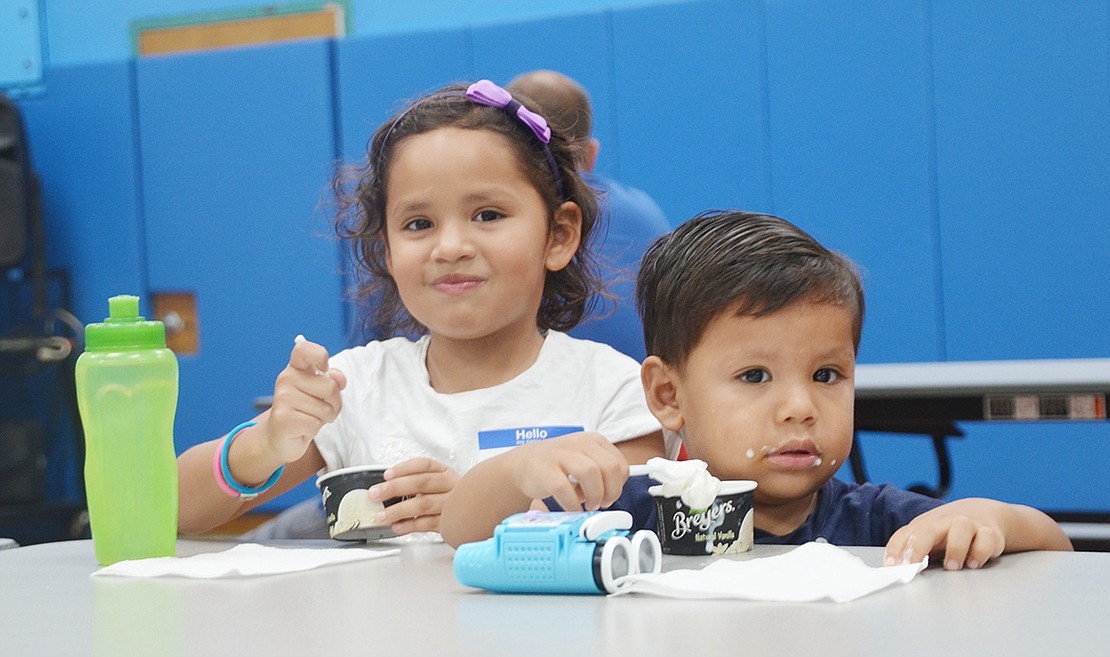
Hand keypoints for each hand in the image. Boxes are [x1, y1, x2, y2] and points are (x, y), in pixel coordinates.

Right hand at [260, 338, 347, 464]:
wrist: (280, 437)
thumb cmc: (304, 411)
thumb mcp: (321, 393)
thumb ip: (333, 381)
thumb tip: (339, 379)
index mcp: (296, 368)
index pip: (304, 349)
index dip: (320, 356)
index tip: (324, 369)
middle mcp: (286, 379)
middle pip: (330, 386)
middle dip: (335, 403)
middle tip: (323, 409)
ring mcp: (282, 398)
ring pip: (325, 408)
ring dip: (325, 417)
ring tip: (311, 418)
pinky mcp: (283, 418)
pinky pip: (315, 423)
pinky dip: (315, 429)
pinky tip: (303, 428)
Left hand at [368, 457, 460, 534]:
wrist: (480, 512)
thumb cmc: (453, 497)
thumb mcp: (441, 483)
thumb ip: (418, 482)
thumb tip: (387, 487)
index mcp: (446, 473)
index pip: (425, 465)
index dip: (404, 468)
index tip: (387, 474)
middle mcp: (451, 486)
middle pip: (421, 483)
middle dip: (395, 488)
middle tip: (375, 494)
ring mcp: (451, 505)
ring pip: (423, 504)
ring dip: (398, 510)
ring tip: (381, 516)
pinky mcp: (450, 523)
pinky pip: (427, 524)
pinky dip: (410, 525)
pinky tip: (397, 526)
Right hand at [503, 432, 629, 512]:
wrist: (525, 464)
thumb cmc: (559, 465)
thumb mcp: (585, 459)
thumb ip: (603, 472)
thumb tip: (615, 493)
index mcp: (593, 441)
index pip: (620, 464)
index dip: (618, 485)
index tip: (609, 494)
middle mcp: (579, 443)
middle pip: (609, 467)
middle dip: (610, 491)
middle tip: (601, 503)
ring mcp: (561, 455)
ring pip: (591, 472)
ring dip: (594, 495)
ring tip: (587, 504)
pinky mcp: (545, 470)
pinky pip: (565, 488)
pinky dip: (572, 503)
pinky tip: (572, 506)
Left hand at [884, 499, 1007, 569]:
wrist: (985, 512)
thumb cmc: (950, 530)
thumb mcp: (929, 538)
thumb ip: (915, 551)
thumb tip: (896, 571)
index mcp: (925, 525)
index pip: (905, 535)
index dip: (896, 550)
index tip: (890, 567)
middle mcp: (945, 522)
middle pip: (927, 529)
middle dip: (917, 548)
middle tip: (912, 567)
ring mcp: (968, 525)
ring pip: (961, 527)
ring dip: (955, 548)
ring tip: (952, 567)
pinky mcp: (990, 532)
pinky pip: (986, 538)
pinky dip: (980, 552)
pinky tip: (974, 563)